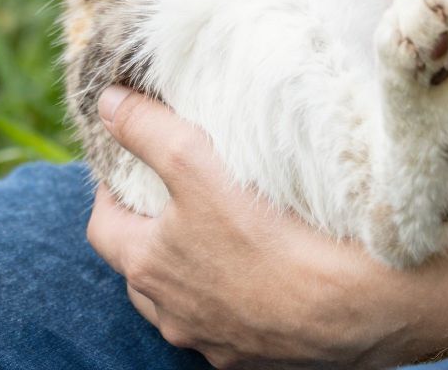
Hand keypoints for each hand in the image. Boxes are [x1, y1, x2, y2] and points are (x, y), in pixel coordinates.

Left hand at [87, 87, 437, 368]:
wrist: (344, 305)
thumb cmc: (266, 235)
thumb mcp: (195, 165)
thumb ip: (148, 131)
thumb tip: (107, 103)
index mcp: (147, 268)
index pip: (102, 228)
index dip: (111, 195)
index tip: (132, 169)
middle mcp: (171, 313)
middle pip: (141, 269)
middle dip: (151, 234)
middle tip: (178, 198)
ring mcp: (211, 340)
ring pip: (182, 303)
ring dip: (190, 273)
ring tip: (222, 236)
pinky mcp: (252, 354)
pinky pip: (228, 324)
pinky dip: (233, 299)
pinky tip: (263, 274)